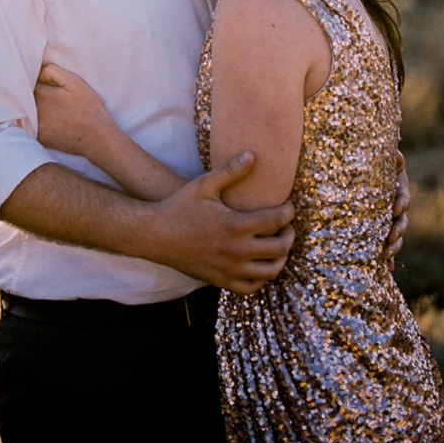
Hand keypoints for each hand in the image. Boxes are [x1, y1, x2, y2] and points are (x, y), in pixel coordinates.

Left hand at [33, 63, 113, 159]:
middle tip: (46, 95)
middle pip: (22, 96)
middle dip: (28, 93)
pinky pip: (28, 125)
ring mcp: (34, 124)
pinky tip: (46, 119)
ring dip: (28, 106)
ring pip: (24, 110)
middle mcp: (33, 109)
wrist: (96, 137)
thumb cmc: (87, 107)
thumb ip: (52, 71)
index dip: (33, 80)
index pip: (26, 81)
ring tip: (47, 107)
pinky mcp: (37, 137)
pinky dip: (31, 120)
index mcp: (40, 93)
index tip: (41, 82)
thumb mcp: (74, 82)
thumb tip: (36, 70)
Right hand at [151, 152, 295, 294]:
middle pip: (280, 248)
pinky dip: (261, 279)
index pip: (277, 220)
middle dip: (289, 236)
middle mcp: (237, 250)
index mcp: (236, 225)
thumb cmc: (179, 206)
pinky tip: (259, 265)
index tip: (288, 207)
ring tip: (277, 247)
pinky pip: (251, 287)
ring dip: (280, 259)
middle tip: (287, 228)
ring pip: (270, 271)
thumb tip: (252, 155)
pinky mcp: (220, 280)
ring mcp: (229, 268)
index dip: (289, 212)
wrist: (154, 234)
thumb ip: (230, 171)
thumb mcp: (204, 186)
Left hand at [383, 153, 410, 268]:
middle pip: (401, 222)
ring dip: (392, 248)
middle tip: (389, 238)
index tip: (395, 208)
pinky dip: (389, 258)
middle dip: (397, 231)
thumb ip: (390, 158)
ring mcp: (391, 222)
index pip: (403, 199)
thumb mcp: (381, 160)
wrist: (365, 176)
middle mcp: (397, 209)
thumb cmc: (373, 166)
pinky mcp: (382, 233)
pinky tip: (387, 269)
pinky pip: (387, 247)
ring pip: (396, 238)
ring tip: (385, 257)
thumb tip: (396, 153)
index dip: (401, 203)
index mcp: (398, 191)